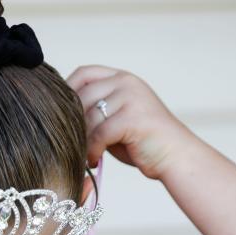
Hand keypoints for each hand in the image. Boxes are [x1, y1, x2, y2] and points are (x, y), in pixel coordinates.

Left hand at [67, 65, 195, 180]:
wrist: (176, 156)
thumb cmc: (142, 141)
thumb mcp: (115, 117)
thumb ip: (94, 110)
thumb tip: (60, 114)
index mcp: (121, 78)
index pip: (84, 73)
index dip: (66, 92)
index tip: (59, 116)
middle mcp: (126, 82)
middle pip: (82, 96)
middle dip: (73, 123)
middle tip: (72, 143)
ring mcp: (131, 97)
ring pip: (89, 117)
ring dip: (82, 140)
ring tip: (85, 155)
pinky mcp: (134, 118)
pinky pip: (100, 134)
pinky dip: (93, 150)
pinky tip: (94, 160)